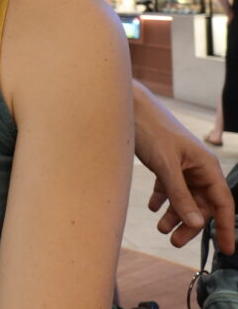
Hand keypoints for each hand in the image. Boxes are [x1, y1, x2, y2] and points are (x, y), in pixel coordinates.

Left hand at [134, 81, 234, 252]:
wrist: (128, 107)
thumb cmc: (151, 129)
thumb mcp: (165, 165)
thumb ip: (180, 195)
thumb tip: (197, 224)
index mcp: (206, 166)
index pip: (222, 203)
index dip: (226, 227)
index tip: (227, 250)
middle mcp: (197, 167)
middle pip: (200, 204)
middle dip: (190, 224)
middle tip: (174, 242)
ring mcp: (181, 165)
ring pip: (183, 197)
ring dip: (174, 214)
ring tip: (160, 228)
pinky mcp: (164, 162)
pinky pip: (168, 187)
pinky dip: (162, 199)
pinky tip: (154, 208)